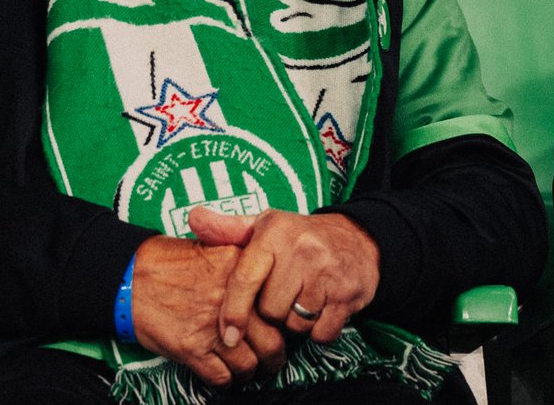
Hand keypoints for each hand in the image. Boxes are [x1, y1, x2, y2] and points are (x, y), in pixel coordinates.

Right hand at [129, 236, 284, 385]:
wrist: (132, 277)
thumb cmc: (174, 262)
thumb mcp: (217, 246)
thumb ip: (246, 262)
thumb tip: (274, 284)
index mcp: (242, 269)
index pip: (278, 304)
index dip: (284, 322)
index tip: (283, 329)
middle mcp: (231, 299)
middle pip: (271, 341)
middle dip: (275, 357)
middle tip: (274, 360)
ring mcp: (211, 326)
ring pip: (248, 364)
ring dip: (252, 373)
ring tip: (250, 370)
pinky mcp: (191, 349)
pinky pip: (221, 377)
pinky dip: (228, 382)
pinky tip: (227, 376)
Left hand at [189, 207, 380, 345]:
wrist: (359, 239)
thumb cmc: (302, 237)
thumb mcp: (266, 225)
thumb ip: (228, 228)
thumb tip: (193, 218)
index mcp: (275, 232)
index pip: (245, 280)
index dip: (233, 312)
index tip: (227, 335)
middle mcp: (302, 248)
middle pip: (269, 311)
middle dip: (274, 311)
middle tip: (285, 293)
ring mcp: (327, 271)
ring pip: (295, 325)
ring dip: (296, 322)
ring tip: (304, 298)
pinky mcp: (348, 293)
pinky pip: (321, 333)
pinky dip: (319, 330)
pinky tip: (323, 307)